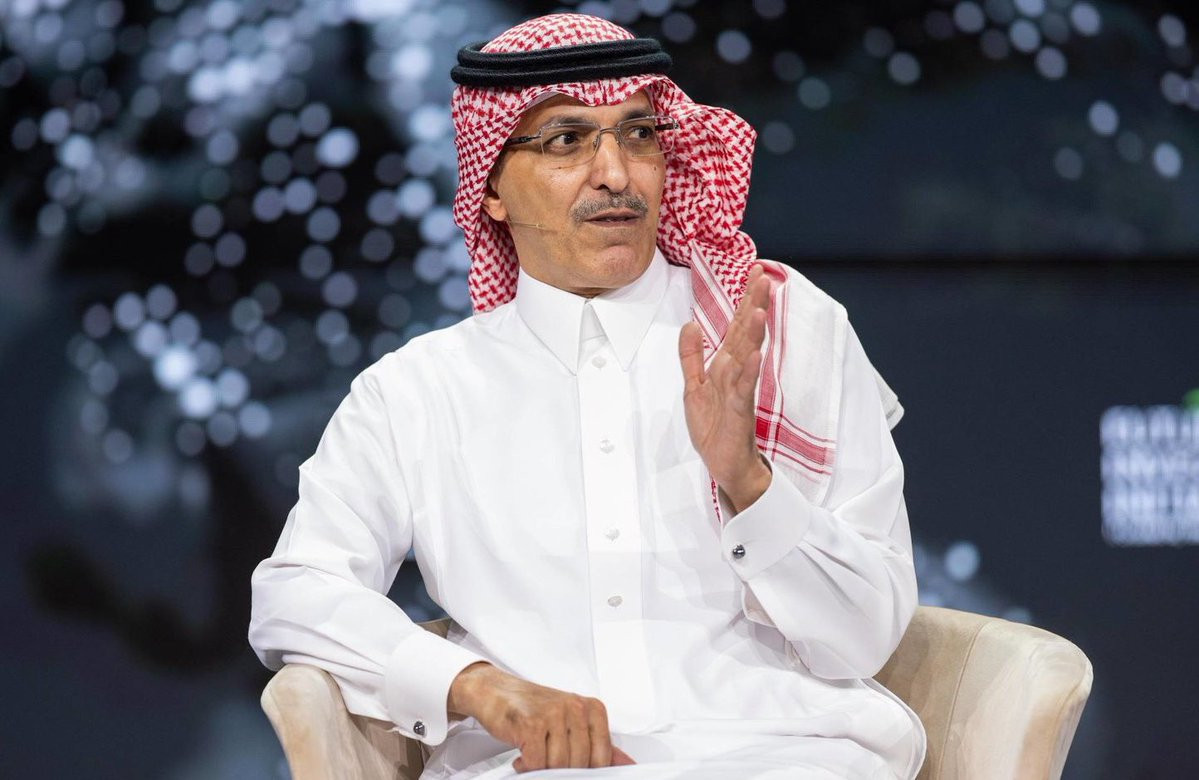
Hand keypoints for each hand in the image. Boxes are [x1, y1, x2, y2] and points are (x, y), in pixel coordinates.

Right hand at [448, 662, 635, 772]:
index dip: (585, 768)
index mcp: (591, 708)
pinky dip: (526, 765)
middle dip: (560, 768)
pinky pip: (536, 763)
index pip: (601, 757)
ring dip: (541, 766)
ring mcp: (553, 713)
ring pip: (558, 765)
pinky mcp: (531, 723)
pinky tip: (522, 753)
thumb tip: (627, 765)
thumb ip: (599, 744)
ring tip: (534, 752)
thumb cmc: (534, 707)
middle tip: (546, 756)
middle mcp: (575, 707)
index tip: (571, 764)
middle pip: (579, 764)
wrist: (496, 691)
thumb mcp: (571, 722)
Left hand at [678, 263, 772, 513]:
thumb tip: (690, 325)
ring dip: (754, 333)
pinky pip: (744, 389)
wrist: (725, 465)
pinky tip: (754, 355)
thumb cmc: (715, 429)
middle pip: (746, 333)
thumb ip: (692, 357)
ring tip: (760, 309)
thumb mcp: (694, 387)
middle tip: (764, 276)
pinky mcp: (740, 412)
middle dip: (754, 304)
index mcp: (726, 365)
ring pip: (748, 356)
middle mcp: (737, 373)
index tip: (754, 272)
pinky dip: (749, 372)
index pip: (737, 326)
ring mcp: (741, 391)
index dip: (744, 299)